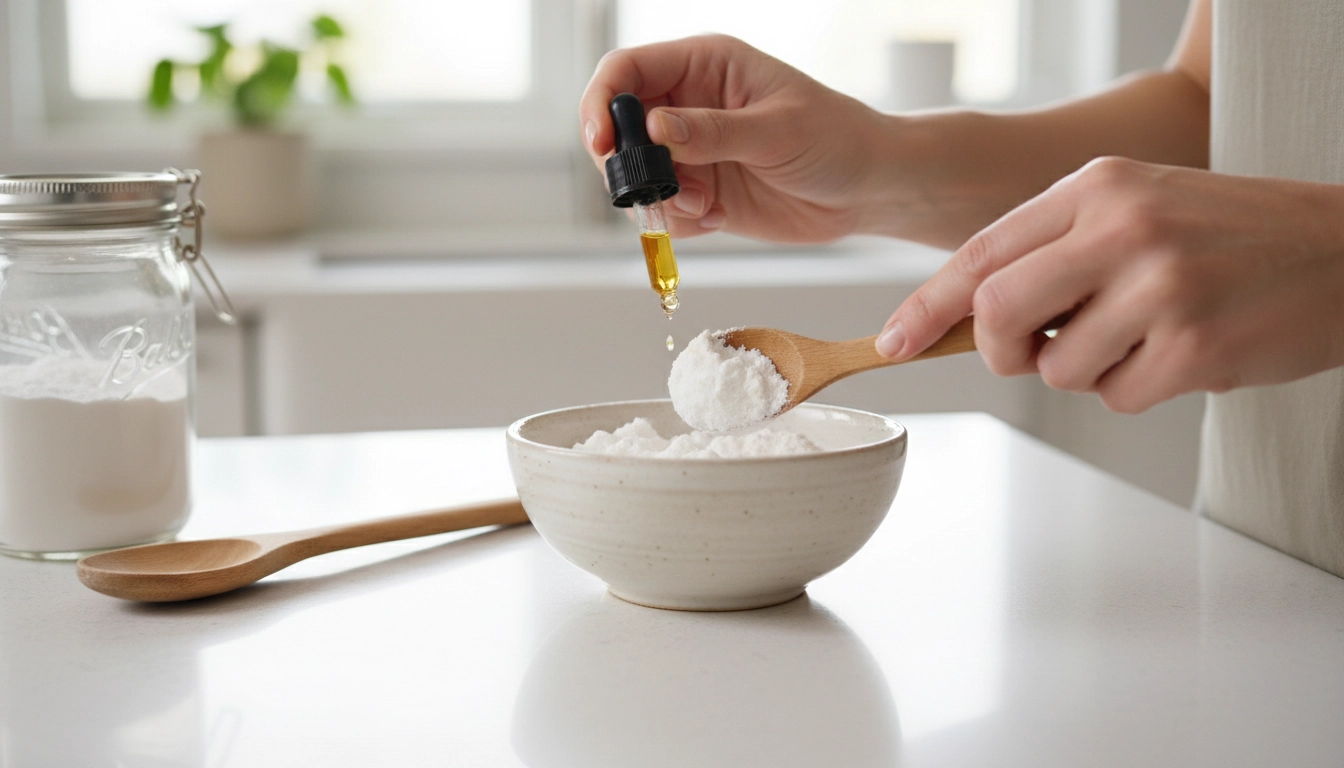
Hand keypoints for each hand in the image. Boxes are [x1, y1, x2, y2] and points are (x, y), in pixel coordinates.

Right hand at [579, 34, 891, 241]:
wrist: (868, 190)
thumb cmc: (838, 139)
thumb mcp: (778, 130)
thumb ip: (713, 131)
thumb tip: (654, 129)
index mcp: (704, 65)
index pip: (627, 71)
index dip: (603, 103)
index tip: (602, 143)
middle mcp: (689, 103)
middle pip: (619, 126)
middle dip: (627, 164)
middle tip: (656, 189)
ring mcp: (692, 150)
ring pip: (636, 174)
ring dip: (659, 198)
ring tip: (707, 206)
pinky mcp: (701, 191)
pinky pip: (663, 209)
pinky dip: (678, 222)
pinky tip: (718, 217)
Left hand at [876, 156, 1343, 412]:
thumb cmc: (1231, 234)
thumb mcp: (1136, 208)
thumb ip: (1056, 249)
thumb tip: (973, 313)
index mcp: (1097, 187)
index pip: (982, 252)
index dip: (929, 305)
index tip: (895, 341)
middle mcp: (1124, 227)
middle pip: (999, 313)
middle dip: (1001, 351)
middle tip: (1032, 353)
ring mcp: (1161, 286)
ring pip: (1056, 368)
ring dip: (1086, 370)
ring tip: (1143, 337)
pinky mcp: (1193, 347)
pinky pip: (1116, 398)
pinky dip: (1138, 390)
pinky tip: (1183, 353)